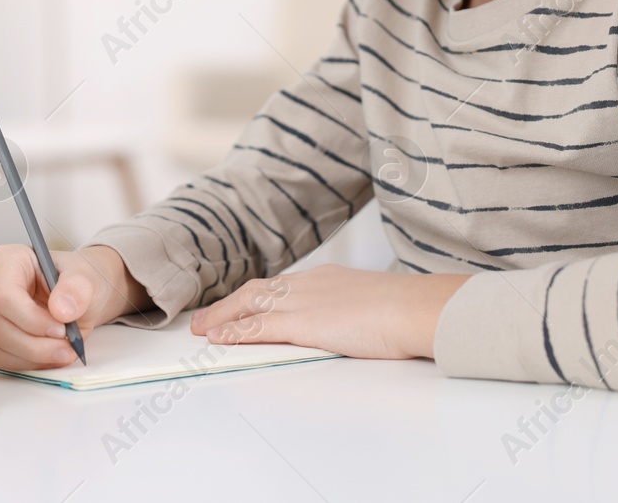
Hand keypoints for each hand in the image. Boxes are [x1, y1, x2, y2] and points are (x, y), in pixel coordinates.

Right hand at [0, 243, 149, 370]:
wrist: (78, 299)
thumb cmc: (76, 283)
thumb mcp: (86, 278)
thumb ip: (77, 288)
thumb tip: (61, 308)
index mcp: (8, 260)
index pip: (4, 294)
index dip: (31, 318)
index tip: (60, 329)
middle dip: (34, 344)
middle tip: (67, 346)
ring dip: (31, 356)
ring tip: (63, 351)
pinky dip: (25, 363)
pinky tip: (48, 355)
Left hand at [188, 263, 468, 359]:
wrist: (415, 308)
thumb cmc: (408, 310)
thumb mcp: (377, 305)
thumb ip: (359, 312)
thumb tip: (362, 324)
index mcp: (327, 278)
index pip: (281, 285)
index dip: (257, 296)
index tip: (241, 304)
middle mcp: (309, 284)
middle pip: (257, 291)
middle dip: (229, 304)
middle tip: (206, 318)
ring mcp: (303, 302)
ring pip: (250, 306)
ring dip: (222, 318)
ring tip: (201, 329)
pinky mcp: (302, 323)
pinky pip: (258, 326)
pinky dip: (235, 331)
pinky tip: (219, 338)